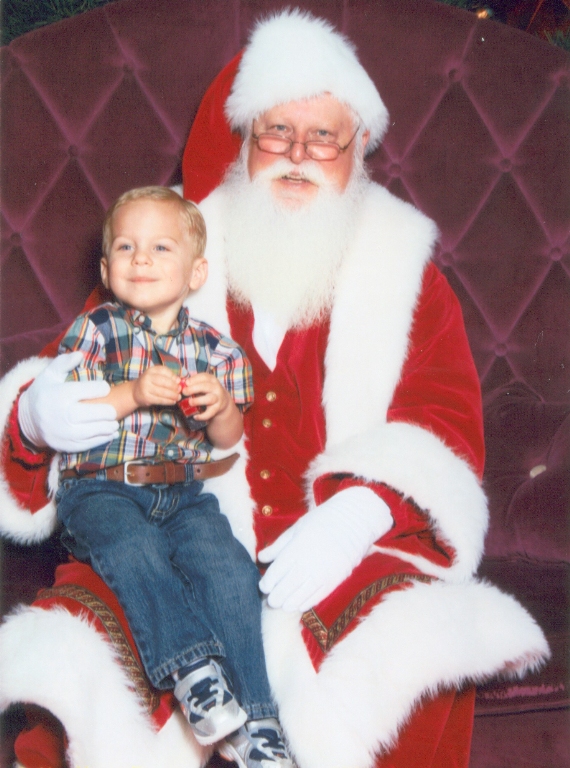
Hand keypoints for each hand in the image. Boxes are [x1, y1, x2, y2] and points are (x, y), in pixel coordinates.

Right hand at [18, 352, 118, 452]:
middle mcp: (64, 414)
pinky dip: (103, 438)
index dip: (102, 388)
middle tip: (113, 410)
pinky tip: (110, 433)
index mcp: (61, 394)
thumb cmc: (43, 393)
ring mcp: (65, 432)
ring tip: (113, 422)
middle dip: (109, 411)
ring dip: (109, 426)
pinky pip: (90, 443)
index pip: (92, 390)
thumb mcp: (49, 374)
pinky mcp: (66, 445)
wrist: (27, 420)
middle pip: (98, 413)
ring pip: (96, 430)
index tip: (105, 388)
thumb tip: (80, 354)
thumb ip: (64, 362)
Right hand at [132, 365, 180, 407]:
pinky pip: (160, 400)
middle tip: (180, 390)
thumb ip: (168, 377)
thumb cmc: (150, 383)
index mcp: (151, 370)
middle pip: (164, 382)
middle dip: (174, 387)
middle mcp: (147, 377)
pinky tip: (173, 401)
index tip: (179, 381)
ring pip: (162, 392)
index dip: (173, 376)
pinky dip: (168, 401)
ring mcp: (146, 388)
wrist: (135, 392)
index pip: (164, 371)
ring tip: (178, 397)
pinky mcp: (146, 398)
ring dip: (173, 395)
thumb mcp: (157, 376)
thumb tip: (179, 381)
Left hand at [180, 373, 232, 421]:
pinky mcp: (217, 408)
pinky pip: (210, 413)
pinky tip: (195, 417)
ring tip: (190, 402)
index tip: (186, 383)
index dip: (194, 379)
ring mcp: (217, 398)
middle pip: (206, 387)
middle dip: (194, 389)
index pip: (204, 377)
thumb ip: (193, 383)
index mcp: (211, 380)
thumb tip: (180, 383)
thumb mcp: (203, 384)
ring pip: (209, 399)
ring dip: (198, 401)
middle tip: (184, 392)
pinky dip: (203, 416)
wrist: (222, 401)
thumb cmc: (208, 391)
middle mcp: (216, 388)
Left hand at [258, 486, 392, 611]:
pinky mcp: (335, 580)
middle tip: (270, 599)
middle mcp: (308, 564)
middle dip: (275, 597)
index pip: (276, 573)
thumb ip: (278, 546)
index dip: (267, 583)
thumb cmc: (322, 520)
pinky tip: (298, 605)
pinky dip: (305, 603)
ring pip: (300, 596)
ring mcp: (323, 574)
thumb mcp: (296, 528)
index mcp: (296, 549)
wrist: (353, 521)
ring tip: (283, 605)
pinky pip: (317, 597)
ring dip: (288, 603)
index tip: (263, 586)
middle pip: (286, 588)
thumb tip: (261, 557)